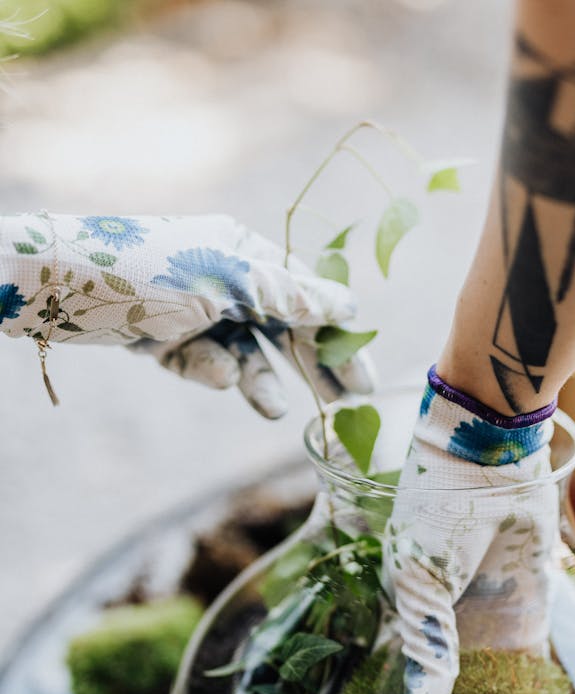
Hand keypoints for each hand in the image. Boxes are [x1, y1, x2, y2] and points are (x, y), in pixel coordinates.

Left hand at [0, 212, 373, 415]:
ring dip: (260, 380)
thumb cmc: (150, 270)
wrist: (61, 287)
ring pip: (244, 354)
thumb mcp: (228, 280)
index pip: (306, 296)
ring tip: (275, 410)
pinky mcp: (166, 339)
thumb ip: (291, 295)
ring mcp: (195, 311)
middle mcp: (224, 279)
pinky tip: (213, 374)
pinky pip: (202, 363)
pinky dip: (209, 370)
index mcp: (244, 252)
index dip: (337, 335)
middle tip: (345, 406)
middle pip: (283, 329)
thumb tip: (350, 304)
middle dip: (312, 367)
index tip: (364, 374)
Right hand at [384, 367, 558, 693]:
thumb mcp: (421, 586)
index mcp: (408, 618)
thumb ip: (428, 651)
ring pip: (490, 689)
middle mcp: (448, 628)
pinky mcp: (529, 618)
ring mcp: (488, 625)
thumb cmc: (436, 516)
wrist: (491, 464)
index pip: (403, 680)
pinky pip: (531, 667)